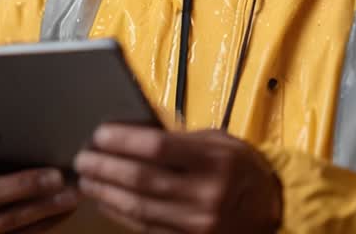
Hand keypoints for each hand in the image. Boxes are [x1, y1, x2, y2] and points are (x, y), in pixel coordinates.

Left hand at [72, 124, 282, 233]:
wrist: (271, 208)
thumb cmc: (241, 168)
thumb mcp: (219, 141)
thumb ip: (180, 139)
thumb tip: (131, 132)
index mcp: (215, 160)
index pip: (158, 148)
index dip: (123, 140)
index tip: (100, 134)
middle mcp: (206, 194)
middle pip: (142, 180)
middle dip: (105, 168)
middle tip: (83, 158)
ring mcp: (198, 222)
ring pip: (138, 208)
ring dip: (106, 193)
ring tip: (86, 180)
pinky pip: (145, 228)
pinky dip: (120, 213)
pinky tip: (106, 200)